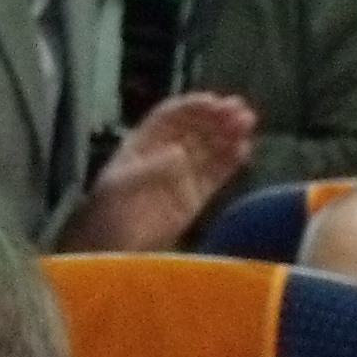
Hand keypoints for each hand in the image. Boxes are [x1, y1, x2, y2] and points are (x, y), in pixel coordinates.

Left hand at [62, 92, 256, 252]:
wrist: (110, 254)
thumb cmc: (108, 215)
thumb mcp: (123, 185)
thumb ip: (154, 168)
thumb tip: (180, 154)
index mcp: (142, 145)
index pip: (170, 117)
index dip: (192, 108)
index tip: (214, 102)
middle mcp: (163, 156)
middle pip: (193, 130)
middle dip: (216, 118)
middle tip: (240, 110)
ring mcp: (180, 178)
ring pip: (208, 150)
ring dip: (228, 135)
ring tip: (248, 124)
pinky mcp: (193, 200)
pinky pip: (214, 176)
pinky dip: (229, 162)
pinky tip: (243, 150)